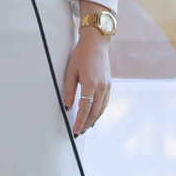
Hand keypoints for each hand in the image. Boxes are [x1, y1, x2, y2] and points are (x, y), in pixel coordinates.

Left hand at [63, 20, 112, 134]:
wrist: (97, 43)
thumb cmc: (81, 55)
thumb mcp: (71, 71)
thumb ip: (69, 90)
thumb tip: (66, 107)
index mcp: (90, 83)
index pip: (85, 109)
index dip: (80, 122)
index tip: (75, 131)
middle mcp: (101, 87)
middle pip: (94, 112)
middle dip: (86, 124)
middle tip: (78, 133)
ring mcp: (107, 86)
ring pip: (101, 109)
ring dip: (93, 120)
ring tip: (85, 127)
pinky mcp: (109, 84)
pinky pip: (105, 103)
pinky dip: (99, 112)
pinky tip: (94, 116)